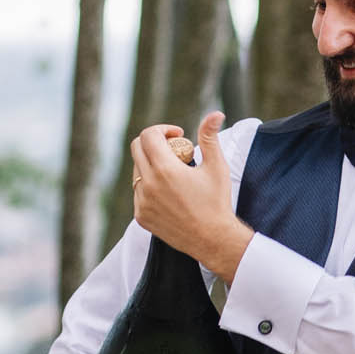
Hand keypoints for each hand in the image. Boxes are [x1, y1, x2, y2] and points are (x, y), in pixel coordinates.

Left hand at [131, 114, 251, 277]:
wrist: (213, 239)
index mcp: (165, 169)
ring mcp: (141, 201)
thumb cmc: (217, 202)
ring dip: (152, 164)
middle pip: (137, 148)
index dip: (163, 130)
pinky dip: (150, 185)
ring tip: (175, 173)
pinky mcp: (140, 216)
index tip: (179, 137)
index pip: (149, 135)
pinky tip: (170, 192)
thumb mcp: (216, 167)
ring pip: (137, 170)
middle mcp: (148, 184)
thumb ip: (209, 137)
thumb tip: (215, 114)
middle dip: (154, 142)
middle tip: (174, 149)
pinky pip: (138, 191)